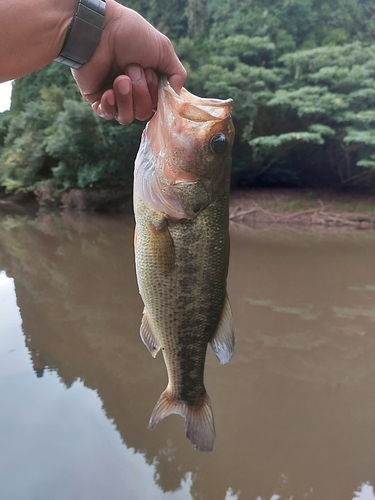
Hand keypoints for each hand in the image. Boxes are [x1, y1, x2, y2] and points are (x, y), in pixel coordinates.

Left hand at [72, 0, 185, 124]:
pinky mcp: (97, 99)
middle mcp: (132, 92)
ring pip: (126, 118)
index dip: (155, 94)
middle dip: (140, 94)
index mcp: (148, 82)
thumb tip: (175, 97)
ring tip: (120, 78)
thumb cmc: (131, 35)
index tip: (150, 73)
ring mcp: (115, 97)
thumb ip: (177, 75)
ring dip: (126, 98)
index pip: (157, 105)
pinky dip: (110, 105)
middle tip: (132, 69)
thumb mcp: (164, 50)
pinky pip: (107, 115)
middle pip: (143, 114)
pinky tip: (108, 92)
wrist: (99, 30)